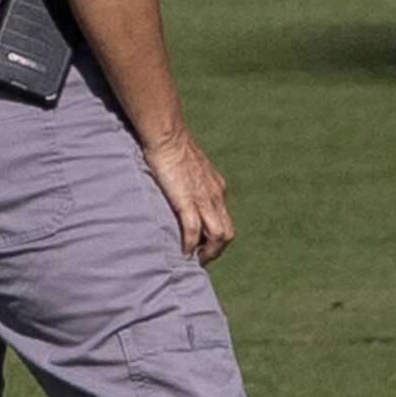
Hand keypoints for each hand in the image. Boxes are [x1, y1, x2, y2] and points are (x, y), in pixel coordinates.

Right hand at [143, 128, 233, 263]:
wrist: (168, 136)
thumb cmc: (173, 148)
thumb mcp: (191, 169)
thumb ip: (193, 184)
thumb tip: (183, 195)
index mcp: (218, 188)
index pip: (225, 220)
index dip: (216, 238)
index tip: (203, 248)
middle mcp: (216, 195)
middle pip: (227, 233)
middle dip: (216, 251)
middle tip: (200, 260)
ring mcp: (204, 199)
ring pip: (218, 236)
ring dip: (208, 253)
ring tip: (194, 260)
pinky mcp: (187, 200)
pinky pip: (194, 230)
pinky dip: (190, 245)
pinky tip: (183, 252)